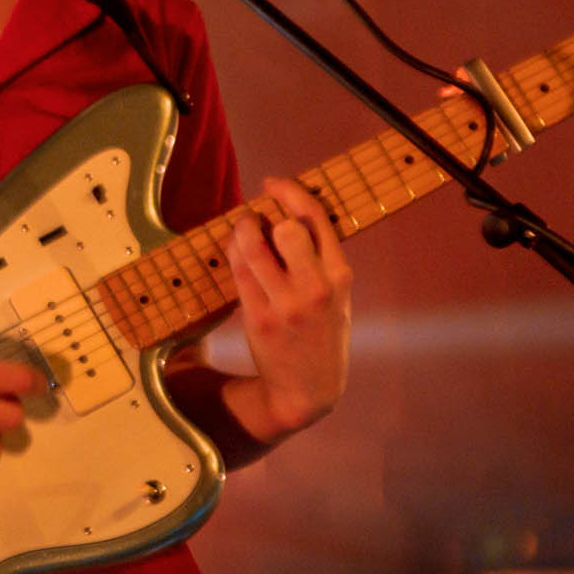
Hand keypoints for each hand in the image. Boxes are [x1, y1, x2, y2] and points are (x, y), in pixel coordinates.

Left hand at [224, 176, 354, 441]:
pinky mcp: (259, 319)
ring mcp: (286, 305)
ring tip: (242, 230)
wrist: (308, 389)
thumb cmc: (323, 335)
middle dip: (267, 215)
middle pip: (287, 229)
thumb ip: (322, 260)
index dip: (292, 192)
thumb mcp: (339, 298)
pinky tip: (235, 251)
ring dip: (242, 230)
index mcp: (340, 277)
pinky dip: (233, 254)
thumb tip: (288, 216)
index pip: (317, 219)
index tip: (273, 183)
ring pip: (254, 248)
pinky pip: (239, 272)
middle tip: (256, 217)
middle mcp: (316, 288)